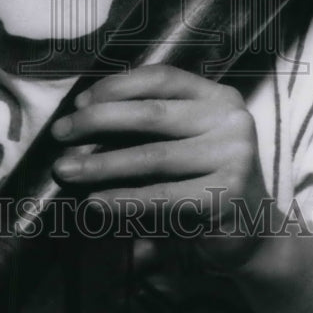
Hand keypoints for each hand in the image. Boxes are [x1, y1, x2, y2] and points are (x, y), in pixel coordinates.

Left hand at [50, 64, 271, 269]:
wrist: (251, 234)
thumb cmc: (203, 178)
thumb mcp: (183, 139)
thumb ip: (148, 123)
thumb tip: (82, 115)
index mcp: (218, 97)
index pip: (161, 78)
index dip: (117, 85)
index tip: (80, 102)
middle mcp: (230, 120)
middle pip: (152, 113)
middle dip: (97, 121)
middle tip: (60, 134)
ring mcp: (233, 157)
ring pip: (152, 156)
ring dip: (101, 163)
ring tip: (65, 170)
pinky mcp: (227, 196)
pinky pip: (162, 196)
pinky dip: (123, 199)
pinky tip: (94, 203)